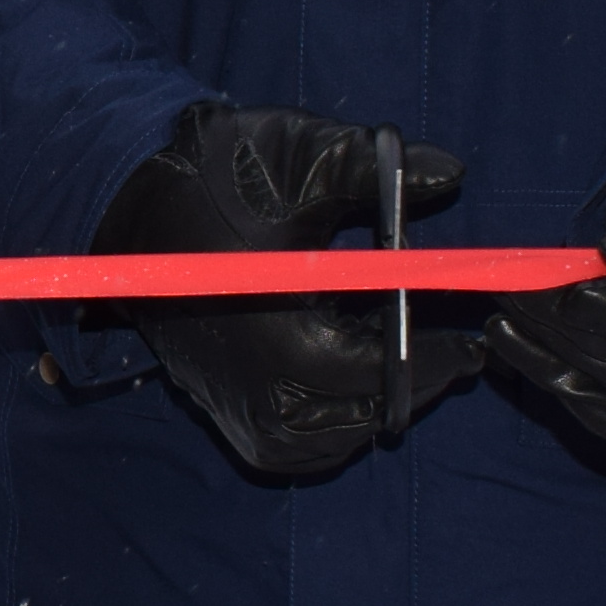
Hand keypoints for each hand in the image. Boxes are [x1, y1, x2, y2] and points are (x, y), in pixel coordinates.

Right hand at [93, 103, 485, 481]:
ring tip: (407, 365)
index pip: (378, 372)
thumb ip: (377, 171)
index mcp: (277, 335)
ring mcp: (235, 407)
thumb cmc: (214, 181)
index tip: (475, 345)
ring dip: (373, 408)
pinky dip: (332, 428)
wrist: (131, 209)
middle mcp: (254, 387)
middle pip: (361, 416)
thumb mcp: (299, 159)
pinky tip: (353, 387)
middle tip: (456, 355)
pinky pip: (293, 447)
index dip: (437, 362)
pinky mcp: (224, 412)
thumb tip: (448, 175)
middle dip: (414, 384)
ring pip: (331, 440)